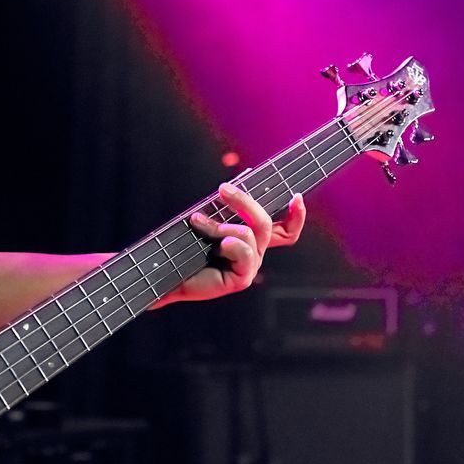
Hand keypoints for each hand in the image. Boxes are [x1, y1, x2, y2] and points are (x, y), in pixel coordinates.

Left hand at [163, 183, 305, 305]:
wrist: (167, 273)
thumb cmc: (185, 246)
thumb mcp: (209, 221)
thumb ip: (226, 209)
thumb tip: (236, 184)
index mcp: (252, 241)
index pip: (285, 231)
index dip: (296, 216)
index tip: (296, 197)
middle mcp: (255, 254)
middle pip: (265, 223)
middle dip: (244, 201)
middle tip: (222, 189)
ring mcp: (250, 267)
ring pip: (250, 234)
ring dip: (221, 226)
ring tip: (198, 222)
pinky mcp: (242, 279)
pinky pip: (245, 252)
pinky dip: (229, 244)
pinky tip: (215, 246)